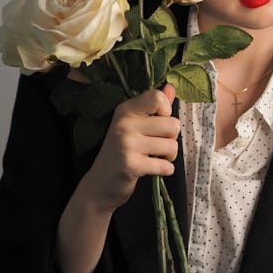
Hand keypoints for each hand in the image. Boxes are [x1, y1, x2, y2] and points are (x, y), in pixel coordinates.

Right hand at [81, 83, 178, 212]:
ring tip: (155, 157)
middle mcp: (125, 123)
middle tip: (158, 145)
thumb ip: (154, 106)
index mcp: (126, 110)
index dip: (167, 111)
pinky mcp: (131, 165)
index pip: (157, 97)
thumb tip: (171, 87)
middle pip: (172, 123)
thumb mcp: (134, 124)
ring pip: (172, 145)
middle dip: (172, 138)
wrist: (100, 184)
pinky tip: (153, 169)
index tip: (158, 122)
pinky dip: (165, 170)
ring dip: (169, 155)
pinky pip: (165, 165)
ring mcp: (127, 144)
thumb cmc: (122, 152)